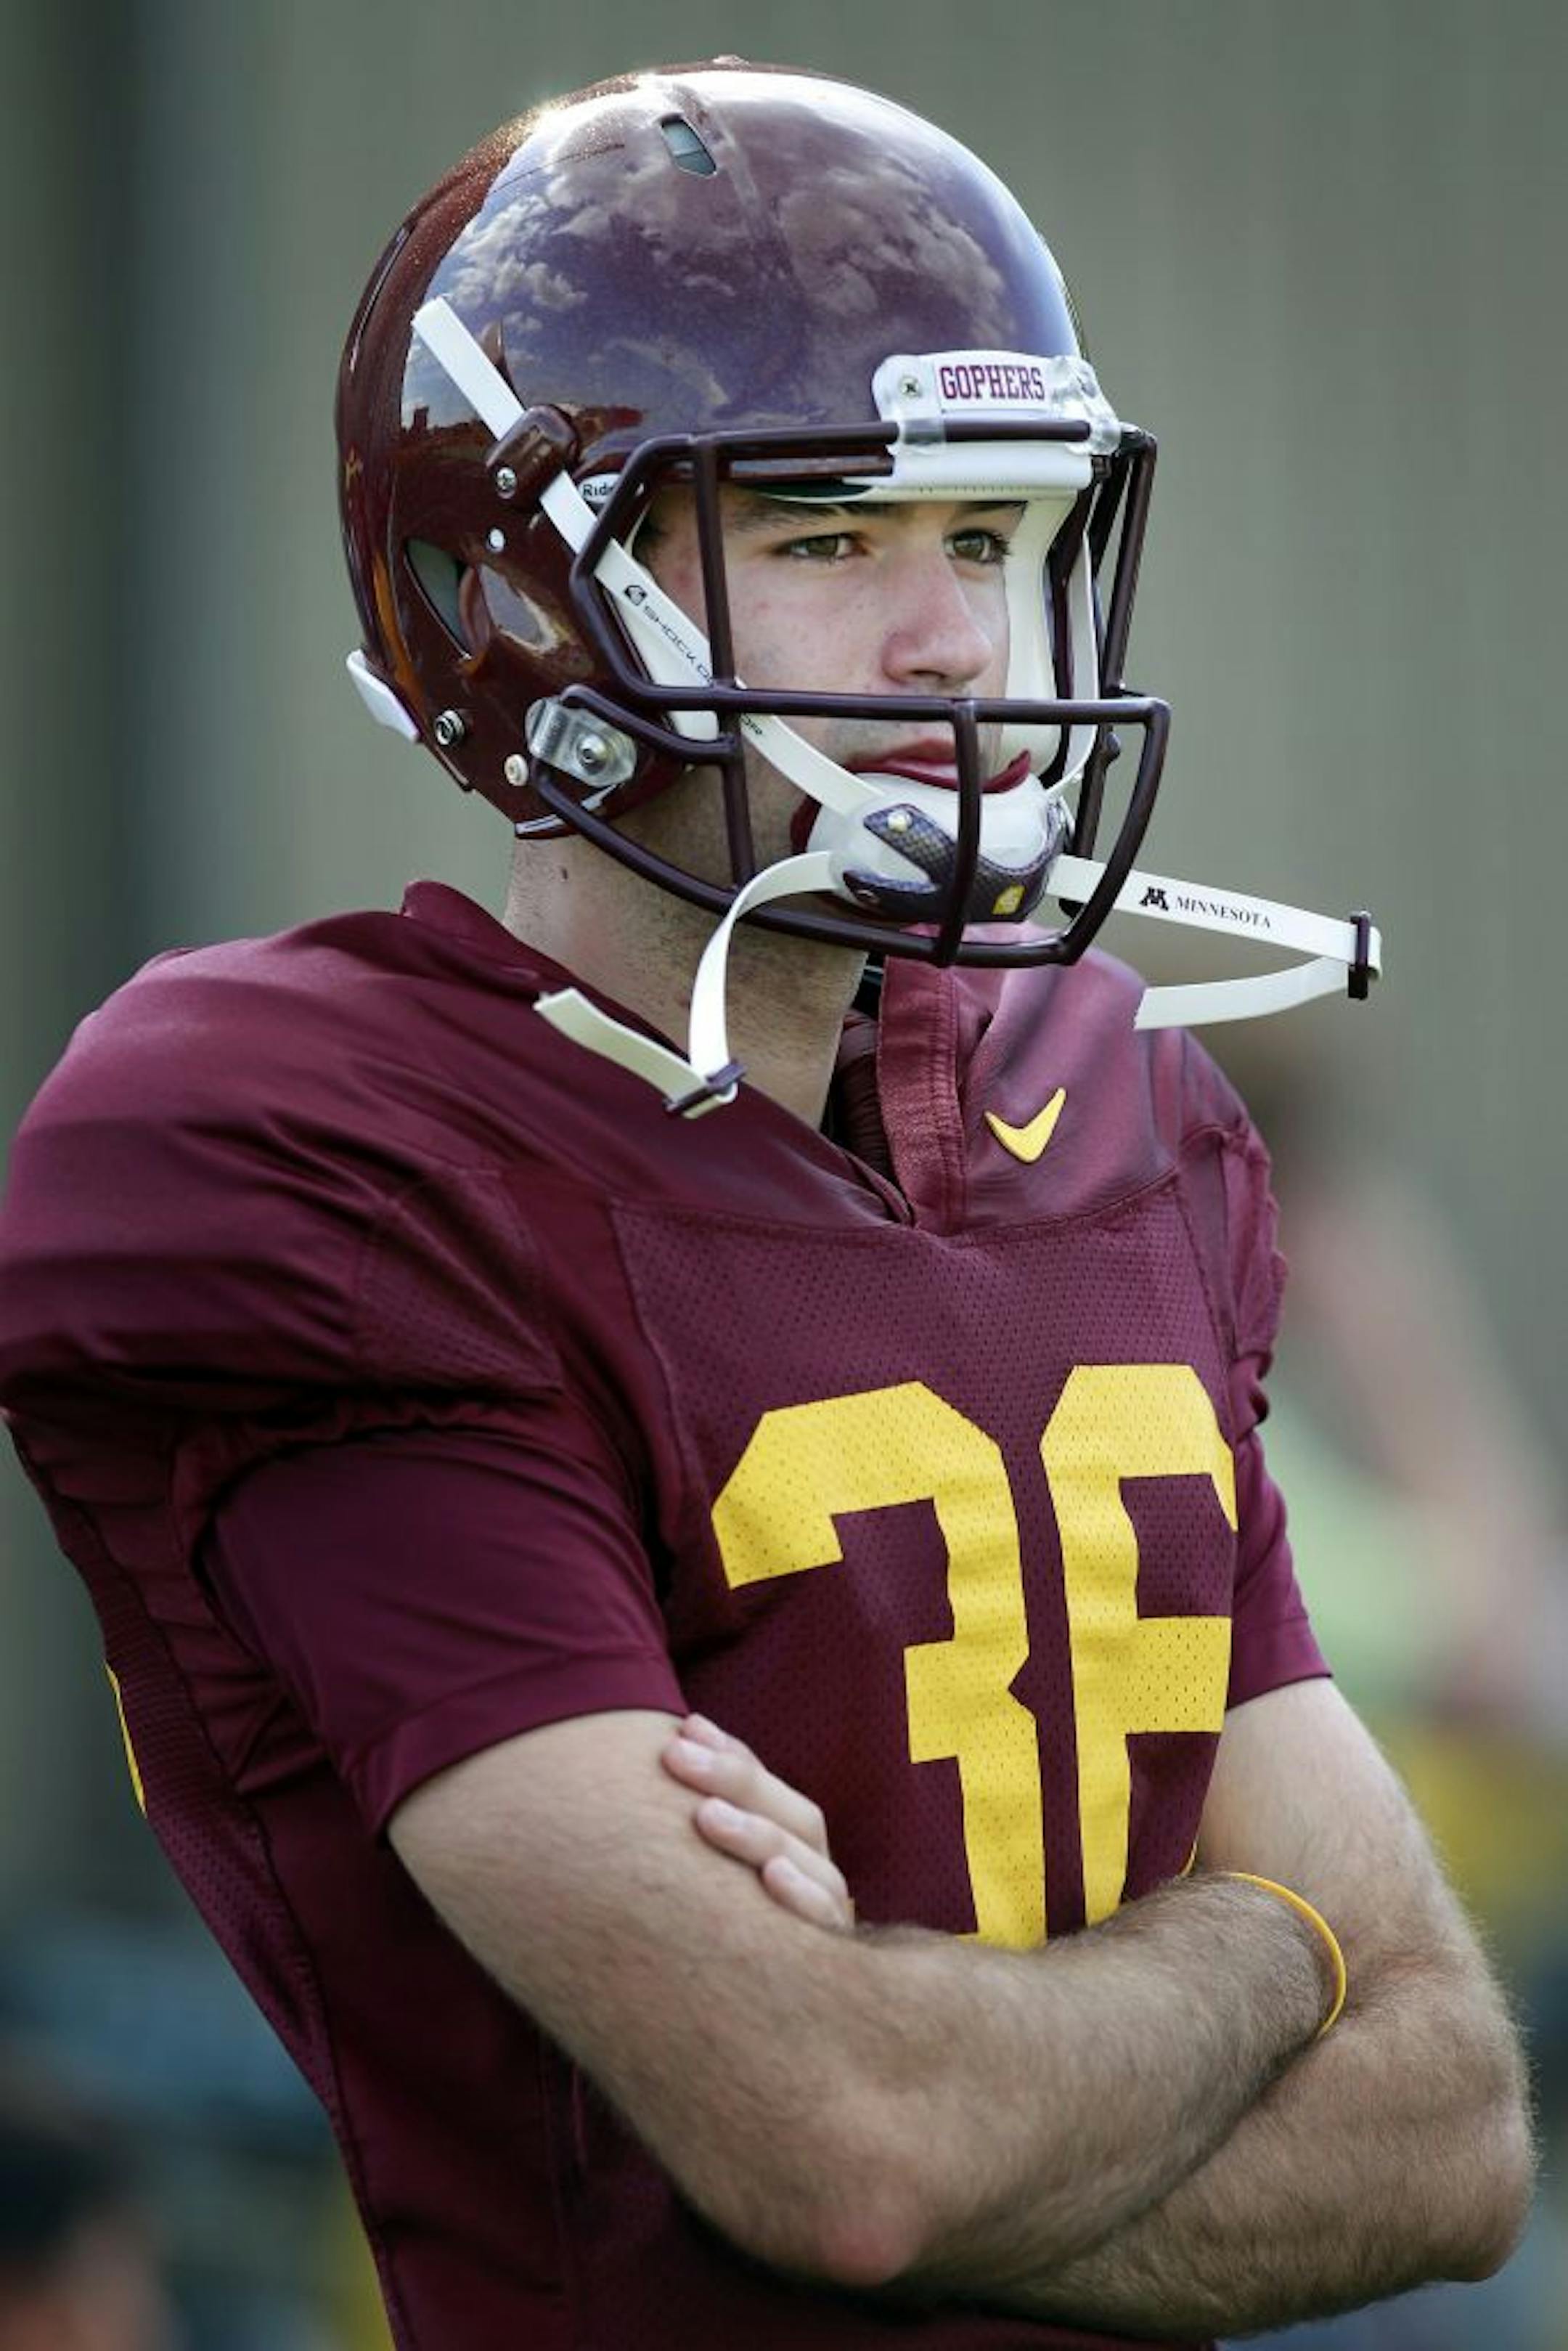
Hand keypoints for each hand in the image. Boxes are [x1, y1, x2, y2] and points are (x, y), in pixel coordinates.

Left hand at [661, 1714, 854, 1933]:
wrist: (762, 2034)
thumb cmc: (716, 1932)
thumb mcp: (708, 1873)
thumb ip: (702, 1814)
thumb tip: (679, 1739)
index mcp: (792, 1846)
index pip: (767, 1790)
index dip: (731, 1755)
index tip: (686, 1728)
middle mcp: (816, 1871)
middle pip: (795, 1815)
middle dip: (735, 1779)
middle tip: (675, 1755)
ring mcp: (827, 1910)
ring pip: (808, 1860)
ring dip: (757, 1832)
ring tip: (706, 1813)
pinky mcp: (827, 1951)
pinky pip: (823, 1919)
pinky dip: (801, 1896)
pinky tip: (771, 1874)